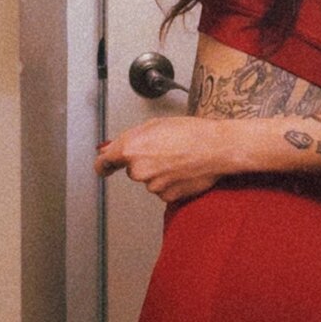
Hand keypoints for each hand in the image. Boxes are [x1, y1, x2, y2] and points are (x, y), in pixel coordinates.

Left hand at [95, 116, 223, 202]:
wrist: (217, 148)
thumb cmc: (191, 132)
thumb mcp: (156, 125)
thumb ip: (132, 138)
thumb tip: (115, 148)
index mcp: (131, 148)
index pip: (105, 162)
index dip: (103, 165)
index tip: (103, 167)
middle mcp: (138, 169)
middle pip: (133, 169)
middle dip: (145, 161)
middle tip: (165, 149)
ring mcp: (153, 185)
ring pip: (150, 180)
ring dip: (160, 172)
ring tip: (179, 158)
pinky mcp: (167, 196)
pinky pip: (163, 190)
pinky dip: (171, 182)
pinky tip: (184, 170)